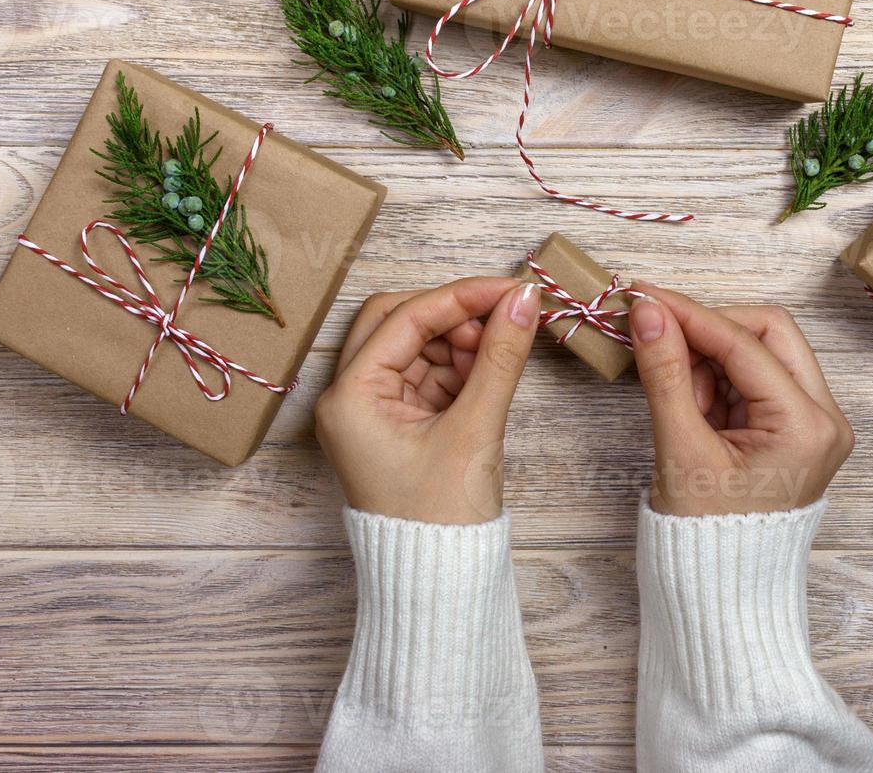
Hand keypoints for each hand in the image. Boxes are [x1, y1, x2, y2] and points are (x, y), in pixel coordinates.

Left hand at [315, 277, 541, 523]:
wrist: (439, 585)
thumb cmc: (442, 520)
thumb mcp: (476, 429)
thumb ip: (500, 357)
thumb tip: (523, 301)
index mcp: (349, 398)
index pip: (403, 318)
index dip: (461, 297)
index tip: (511, 288)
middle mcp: (349, 399)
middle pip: (398, 323)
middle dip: (452, 316)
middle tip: (503, 318)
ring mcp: (371, 412)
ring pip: (414, 347)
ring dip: (459, 341)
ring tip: (501, 352)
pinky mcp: (397, 426)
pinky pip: (425, 376)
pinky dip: (459, 367)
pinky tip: (489, 370)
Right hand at [626, 283, 853, 516]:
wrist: (723, 592)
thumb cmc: (706, 538)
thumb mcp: (680, 449)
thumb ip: (665, 373)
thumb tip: (647, 312)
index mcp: (807, 426)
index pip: (745, 343)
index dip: (689, 314)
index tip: (643, 296)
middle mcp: (825, 418)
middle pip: (768, 333)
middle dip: (709, 330)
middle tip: (658, 338)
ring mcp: (814, 423)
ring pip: (760, 351)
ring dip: (710, 358)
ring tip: (678, 399)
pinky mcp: (795, 429)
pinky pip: (755, 379)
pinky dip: (717, 380)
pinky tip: (692, 407)